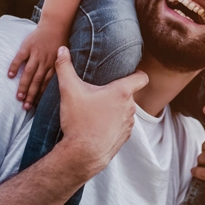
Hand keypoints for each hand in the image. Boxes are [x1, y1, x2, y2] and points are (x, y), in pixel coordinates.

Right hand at [8, 22, 65, 109]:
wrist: (56, 24)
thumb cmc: (59, 42)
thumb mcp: (63, 57)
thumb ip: (58, 69)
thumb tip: (58, 84)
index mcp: (54, 65)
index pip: (47, 83)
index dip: (41, 95)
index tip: (36, 106)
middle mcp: (45, 61)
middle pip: (37, 81)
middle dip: (32, 95)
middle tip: (26, 107)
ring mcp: (36, 54)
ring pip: (29, 72)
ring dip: (24, 85)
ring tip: (19, 97)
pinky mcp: (28, 46)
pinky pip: (20, 57)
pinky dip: (15, 66)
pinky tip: (9, 75)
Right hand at [53, 47, 146, 179]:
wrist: (82, 154)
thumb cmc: (79, 121)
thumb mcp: (69, 91)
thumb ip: (65, 68)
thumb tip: (61, 49)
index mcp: (122, 92)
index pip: (142, 77)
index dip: (137, 74)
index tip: (127, 74)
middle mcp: (131, 107)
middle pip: (130, 94)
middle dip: (117, 93)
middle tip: (101, 94)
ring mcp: (130, 123)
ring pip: (126, 110)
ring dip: (116, 109)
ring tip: (98, 110)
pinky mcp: (125, 137)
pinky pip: (123, 124)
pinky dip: (114, 123)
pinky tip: (99, 125)